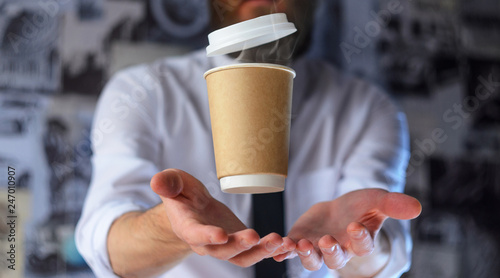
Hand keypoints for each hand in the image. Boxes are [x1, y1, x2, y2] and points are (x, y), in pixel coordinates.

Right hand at [151, 169, 294, 266]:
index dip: (207, 236)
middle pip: (223, 250)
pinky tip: (286, 243)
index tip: (220, 234)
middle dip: (240, 246)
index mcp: (187, 227)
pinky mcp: (239, 244)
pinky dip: (270, 250)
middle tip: (256, 236)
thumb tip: (156, 181)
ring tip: (279, 241)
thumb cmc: (182, 194)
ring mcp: (224, 246)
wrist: (192, 209)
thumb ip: (168, 183)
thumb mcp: (174, 183)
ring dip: (261, 252)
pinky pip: (255, 253)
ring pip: (242, 257)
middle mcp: (206, 243)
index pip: (196, 234)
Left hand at [274, 189, 420, 272]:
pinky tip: (275, 246)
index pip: (362, 246)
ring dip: (305, 254)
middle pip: (335, 259)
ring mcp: (317, 248)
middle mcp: (338, 250)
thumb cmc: (358, 206)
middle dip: (330, 252)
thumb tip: (417, 206)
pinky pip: (289, 251)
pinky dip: (281, 251)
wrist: (337, 209)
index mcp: (359, 242)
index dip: (359, 238)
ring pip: (312, 260)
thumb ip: (392, 204)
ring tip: (298, 244)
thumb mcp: (376, 200)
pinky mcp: (299, 241)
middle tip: (327, 241)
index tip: (354, 226)